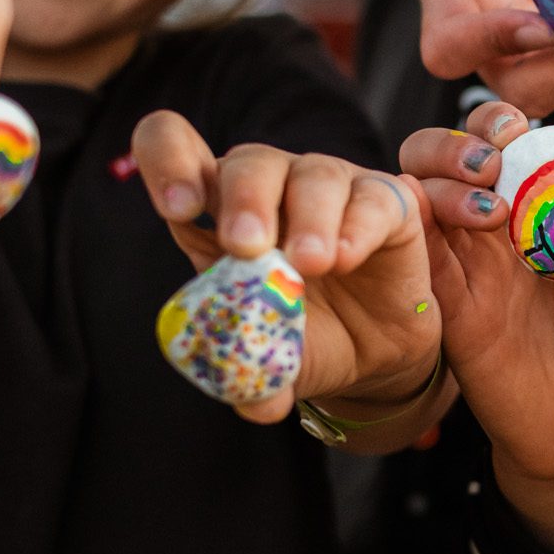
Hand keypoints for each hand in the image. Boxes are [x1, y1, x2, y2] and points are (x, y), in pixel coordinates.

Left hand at [134, 112, 444, 441]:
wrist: (376, 356)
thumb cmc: (306, 340)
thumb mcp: (269, 364)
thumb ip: (252, 380)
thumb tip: (255, 403)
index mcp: (219, 212)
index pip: (173, 150)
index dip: (167, 162)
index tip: (179, 209)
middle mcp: (272, 187)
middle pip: (248, 160)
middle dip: (244, 199)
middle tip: (247, 247)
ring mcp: (330, 188)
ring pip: (312, 172)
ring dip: (307, 217)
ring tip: (310, 266)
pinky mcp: (386, 201)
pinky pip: (372, 197)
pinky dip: (357, 226)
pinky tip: (345, 258)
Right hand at [399, 101, 553, 551]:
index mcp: (536, 215)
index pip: (500, 145)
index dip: (496, 122)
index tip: (519, 125)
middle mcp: (491, 234)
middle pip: (443, 159)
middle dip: (456, 143)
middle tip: (493, 159)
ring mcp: (464, 270)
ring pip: (419, 199)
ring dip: (440, 184)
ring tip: (488, 206)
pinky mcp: (447, 312)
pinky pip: (416, 264)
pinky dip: (416, 238)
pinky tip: (435, 228)